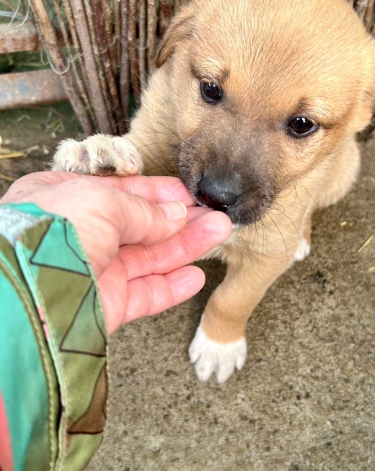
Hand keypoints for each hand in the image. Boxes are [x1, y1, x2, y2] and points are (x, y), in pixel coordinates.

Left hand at [1, 172, 231, 331]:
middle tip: (214, 215)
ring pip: (148, 259)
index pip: (121, 193)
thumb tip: (176, 214)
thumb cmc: (53, 231)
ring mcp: (92, 272)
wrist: (28, 293)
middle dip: (180, 220)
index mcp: (65, 200)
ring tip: (220, 233)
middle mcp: (79, 235)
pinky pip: (144, 295)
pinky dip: (171, 287)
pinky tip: (196, 277)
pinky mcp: (103, 306)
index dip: (158, 193)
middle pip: (141, 226)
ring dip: (186, 247)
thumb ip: (143, 209)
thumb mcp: (101, 201)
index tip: (188, 193)